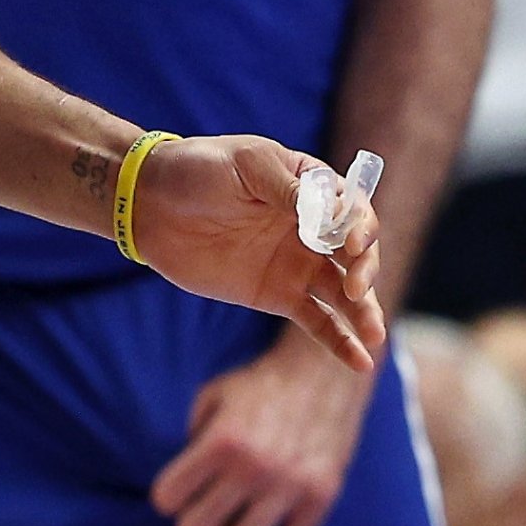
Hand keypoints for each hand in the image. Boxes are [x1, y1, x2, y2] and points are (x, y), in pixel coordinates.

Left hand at [132, 133, 386, 371]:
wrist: (151, 204)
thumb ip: (289, 189)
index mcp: (312, 187)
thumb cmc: (200, 169)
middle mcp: (314, 228)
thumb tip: (328, 215)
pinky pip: (318, 321)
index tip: (349, 244)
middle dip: (365, 270)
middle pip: (358, 253)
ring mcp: (298, 265)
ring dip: (365, 312)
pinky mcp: (278, 296)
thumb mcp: (247, 165)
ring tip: (374, 336)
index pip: (354, 209)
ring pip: (345, 292)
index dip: (360, 227)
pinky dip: (340, 341)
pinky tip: (359, 361)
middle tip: (355, 287)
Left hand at [151, 327, 373, 525]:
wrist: (327, 369)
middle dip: (193, 521)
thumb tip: (183, 482)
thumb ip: (191, 435)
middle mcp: (255, 467)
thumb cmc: (263, 382)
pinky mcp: (321, 498)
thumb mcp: (214, 394)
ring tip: (231, 522)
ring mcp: (291, 486)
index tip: (179, 491)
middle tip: (204, 507)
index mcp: (223, 440)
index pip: (168, 498)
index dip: (169, 496)